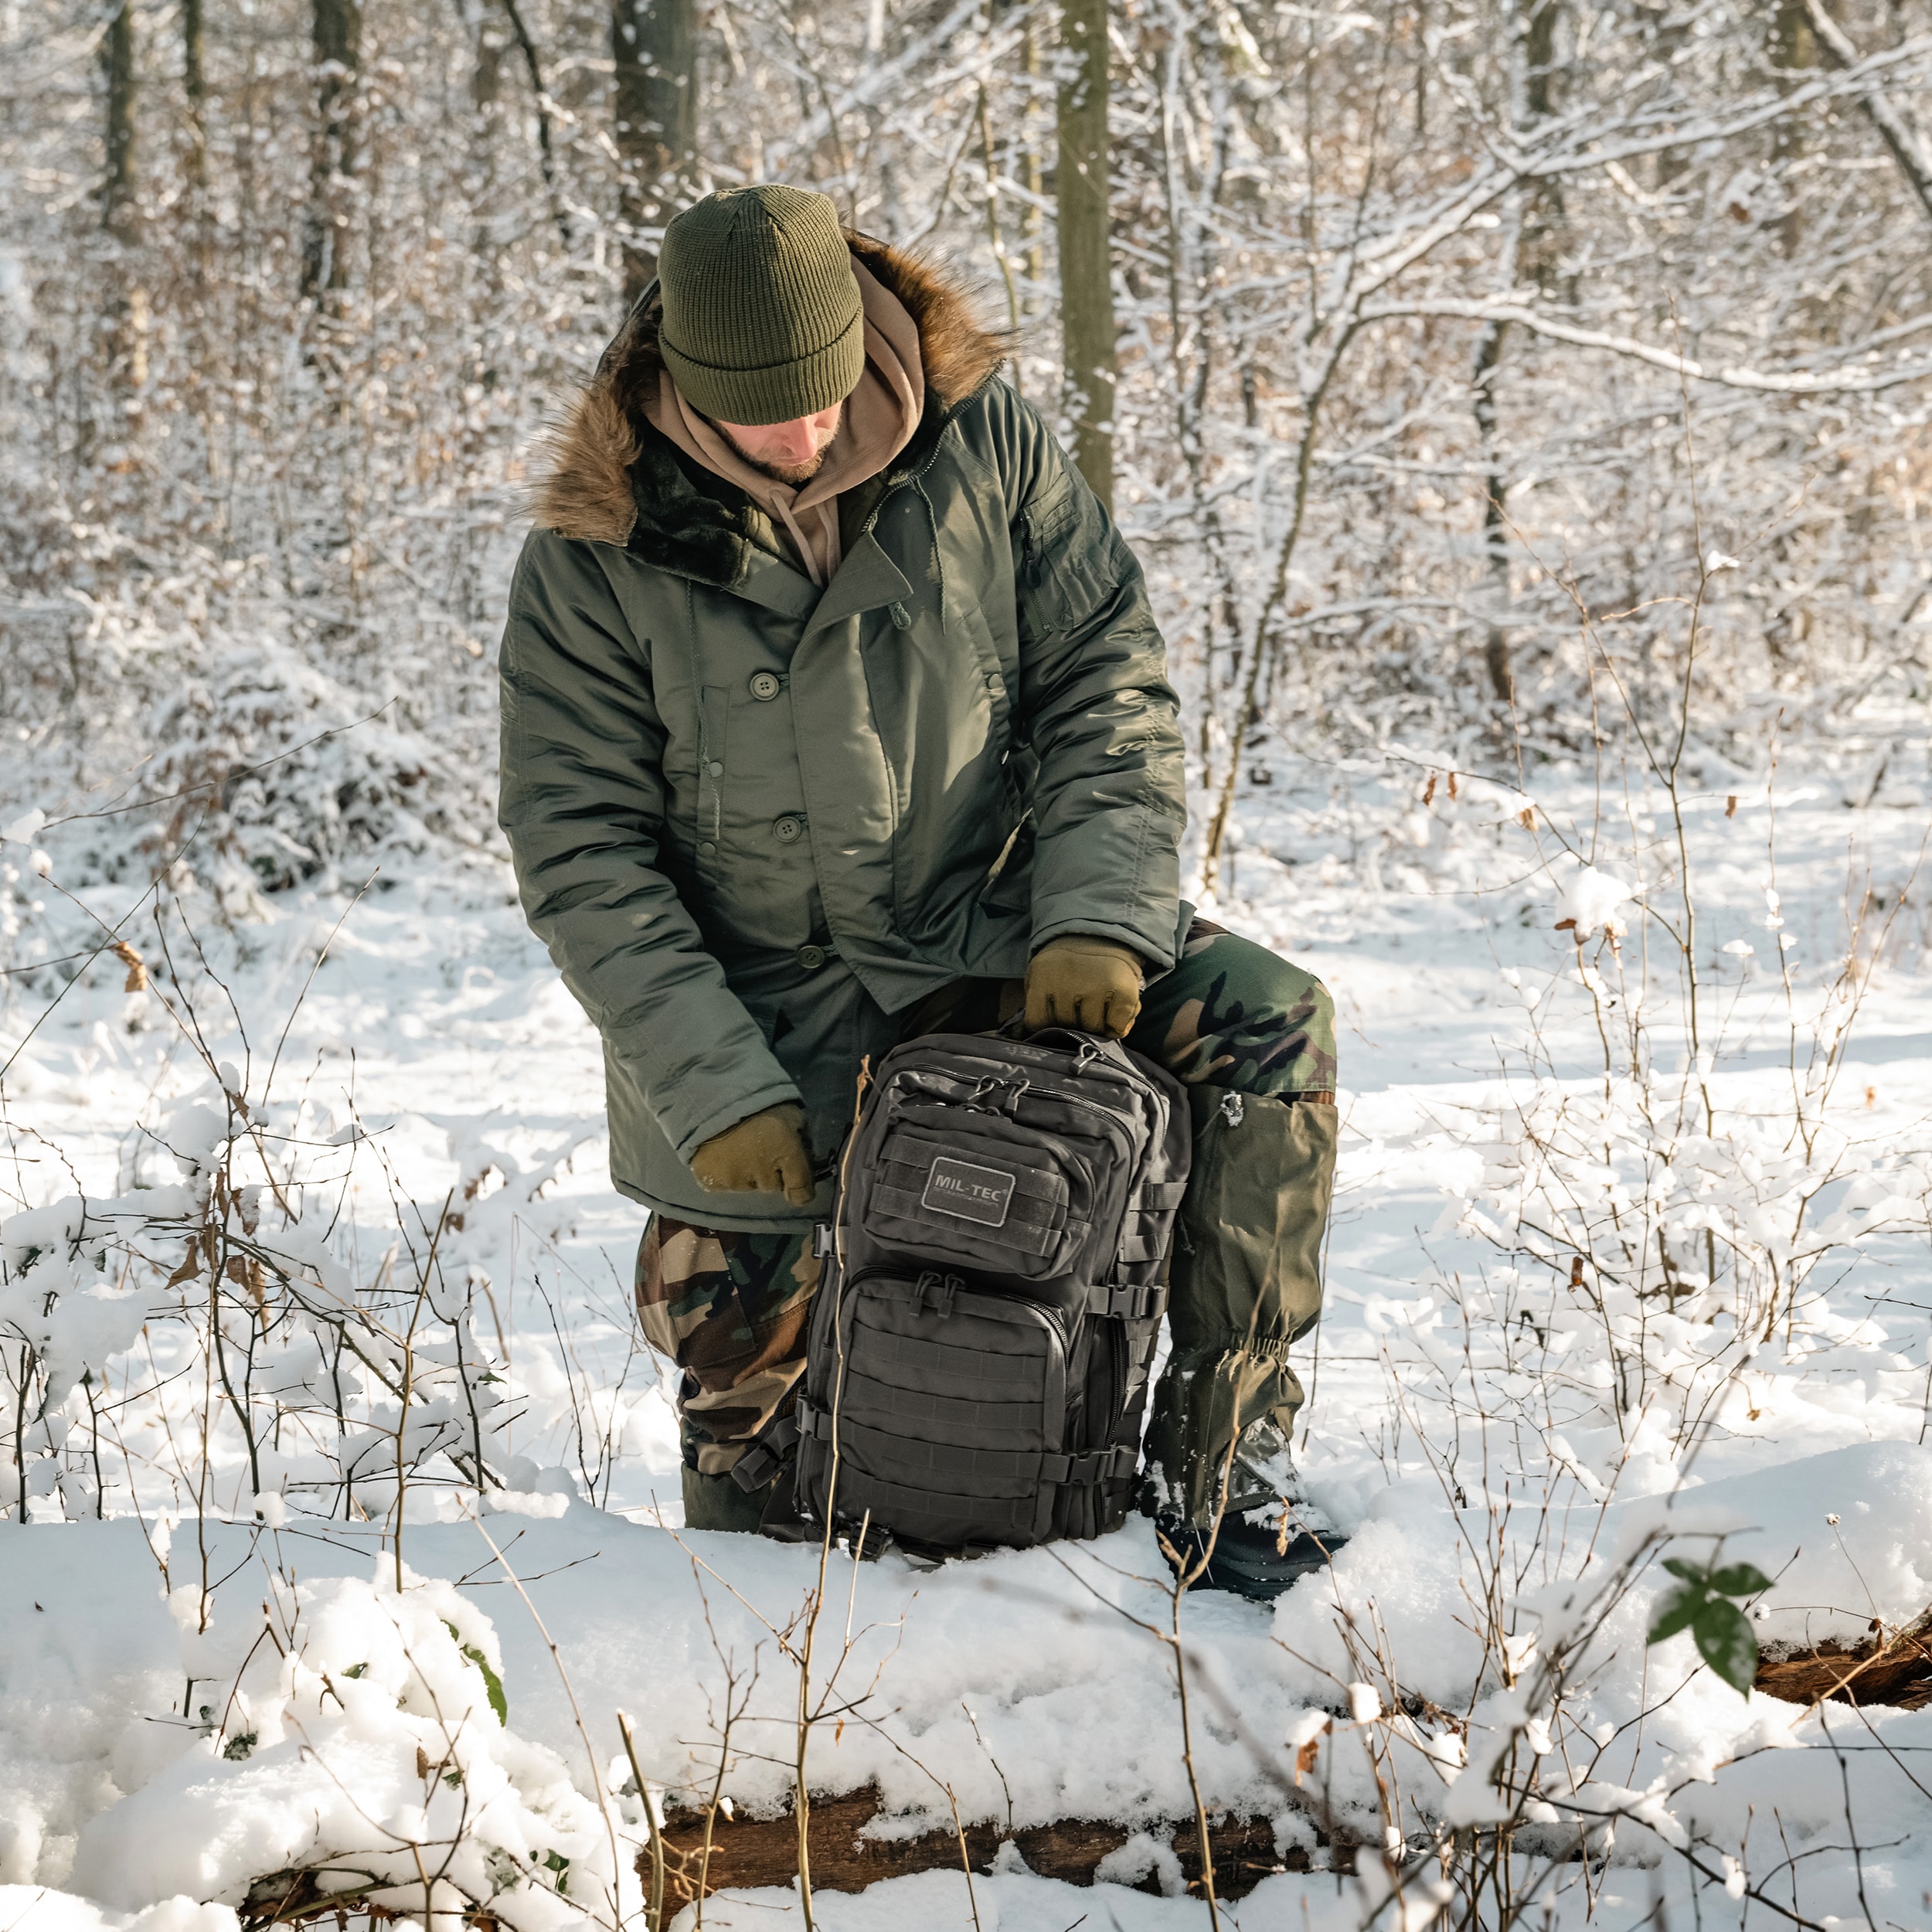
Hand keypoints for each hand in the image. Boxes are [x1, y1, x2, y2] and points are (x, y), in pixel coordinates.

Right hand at [689, 1103, 815, 1204]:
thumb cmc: (758, 1103)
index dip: (801, 1190)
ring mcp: (736, 1181)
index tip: (797, 1185)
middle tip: (761, 1148)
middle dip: (771, 1172)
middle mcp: (764, 1173)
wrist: (710, 1097)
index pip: (801, 1192)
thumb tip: (805, 1157)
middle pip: (773, 1186)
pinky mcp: (712, 1183)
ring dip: (748, 1173)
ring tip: (739, 1148)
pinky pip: (726, 1184)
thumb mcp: (791, 1114)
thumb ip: (802, 1138)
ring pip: (749, 1186)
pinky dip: (726, 1173)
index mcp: (786, 1153)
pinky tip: (723, 1153)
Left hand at [1023, 935, 1144, 1038]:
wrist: (1101, 936)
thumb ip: (1035, 1004)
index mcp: (1043, 976)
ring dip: (1096, 1025)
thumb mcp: (1040, 975)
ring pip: (1093, 1029)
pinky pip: (1117, 1028)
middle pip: (1066, 1027)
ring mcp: (1098, 986)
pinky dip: (1117, 1026)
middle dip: (1072, 1024)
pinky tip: (1113, 1010)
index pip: (1037, 1023)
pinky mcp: (1125, 992)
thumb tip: (1029, 1036)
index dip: (1046, 1025)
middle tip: (1079, 1006)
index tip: (1053, 1016)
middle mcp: (1069, 981)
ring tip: (1097, 1006)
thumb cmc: (1067, 966)